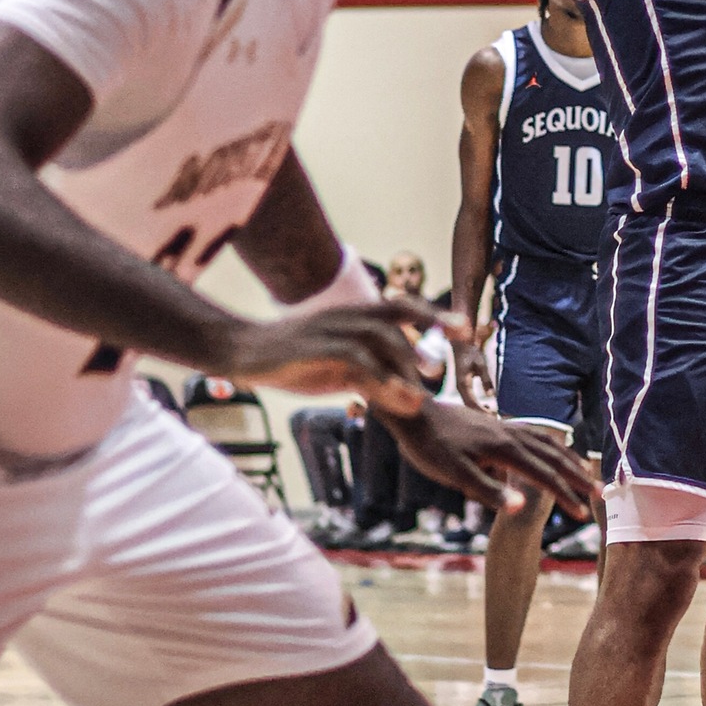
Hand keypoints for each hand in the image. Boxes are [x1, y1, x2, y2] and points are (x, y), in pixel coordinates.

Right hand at [213, 304, 432, 396]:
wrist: (240, 351)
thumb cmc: (291, 358)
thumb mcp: (336, 364)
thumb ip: (370, 370)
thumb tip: (402, 389)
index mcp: (354, 315)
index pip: (402, 306)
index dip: (434, 314)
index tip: (465, 328)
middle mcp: (346, 315)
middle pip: (397, 315)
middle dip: (426, 338)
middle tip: (443, 369)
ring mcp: (330, 329)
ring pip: (378, 337)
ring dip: (405, 362)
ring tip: (423, 392)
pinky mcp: (314, 348)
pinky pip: (355, 361)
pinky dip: (379, 379)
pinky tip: (396, 398)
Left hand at [375, 399, 598, 517]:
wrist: (412, 413)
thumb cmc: (429, 448)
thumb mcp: (454, 475)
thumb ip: (489, 491)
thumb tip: (520, 508)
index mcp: (504, 449)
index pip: (544, 476)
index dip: (565, 496)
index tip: (582, 514)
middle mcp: (510, 434)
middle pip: (554, 456)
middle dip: (578, 477)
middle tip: (600, 494)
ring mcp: (504, 426)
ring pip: (547, 442)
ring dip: (568, 459)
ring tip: (585, 472)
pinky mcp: (496, 424)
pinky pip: (533, 433)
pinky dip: (550, 443)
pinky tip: (550, 448)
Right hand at [453, 335, 495, 411]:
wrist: (461, 344)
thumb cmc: (471, 352)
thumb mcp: (481, 364)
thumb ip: (486, 379)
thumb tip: (491, 395)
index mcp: (463, 384)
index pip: (472, 402)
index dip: (482, 411)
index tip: (493, 415)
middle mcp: (460, 388)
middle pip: (470, 407)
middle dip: (482, 414)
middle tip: (496, 419)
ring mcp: (461, 387)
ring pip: (469, 405)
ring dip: (480, 411)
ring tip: (494, 413)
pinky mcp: (463, 386)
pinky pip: (470, 400)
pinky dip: (478, 406)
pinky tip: (488, 406)